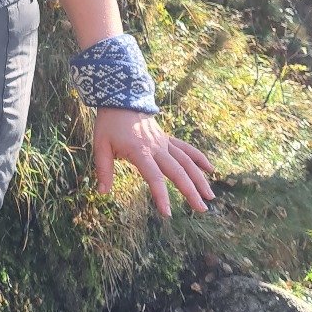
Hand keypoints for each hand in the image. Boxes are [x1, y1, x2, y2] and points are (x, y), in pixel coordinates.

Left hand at [92, 107, 213, 217]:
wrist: (120, 99)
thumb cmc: (109, 123)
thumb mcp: (100, 145)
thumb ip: (103, 169)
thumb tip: (101, 192)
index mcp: (140, 152)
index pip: (154, 177)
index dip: (161, 195)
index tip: (167, 213)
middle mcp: (157, 148)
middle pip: (178, 171)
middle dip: (191, 191)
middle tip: (201, 209)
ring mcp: (164, 142)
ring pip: (187, 162)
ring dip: (200, 179)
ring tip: (209, 196)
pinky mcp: (167, 138)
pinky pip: (186, 148)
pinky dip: (199, 158)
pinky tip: (210, 169)